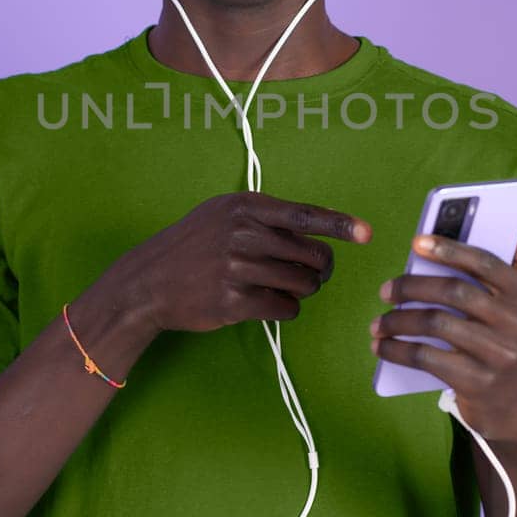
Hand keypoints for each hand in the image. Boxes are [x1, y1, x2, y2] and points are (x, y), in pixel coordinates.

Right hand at [103, 191, 371, 334]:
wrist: (150, 281)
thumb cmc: (193, 245)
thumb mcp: (223, 213)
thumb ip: (265, 216)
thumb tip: (314, 228)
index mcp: (245, 207)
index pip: (305, 215)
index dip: (339, 225)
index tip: (366, 233)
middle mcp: (243, 234)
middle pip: (313, 255)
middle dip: (319, 269)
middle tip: (312, 274)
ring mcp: (237, 268)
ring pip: (303, 284)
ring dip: (301, 290)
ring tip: (281, 287)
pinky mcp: (233, 302)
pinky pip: (285, 308)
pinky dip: (285, 309)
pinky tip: (268, 303)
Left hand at [370, 210, 516, 445]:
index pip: (485, 263)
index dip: (449, 249)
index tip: (416, 243)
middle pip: (454, 292)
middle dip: (412, 287)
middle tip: (385, 290)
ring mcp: (501, 356)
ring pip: (435, 324)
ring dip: (398, 321)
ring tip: (379, 322)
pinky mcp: (478, 384)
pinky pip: (427, 358)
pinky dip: (398, 350)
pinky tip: (382, 346)